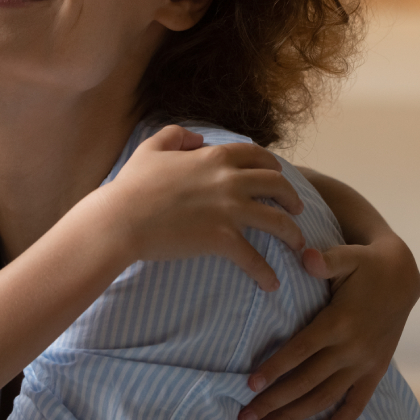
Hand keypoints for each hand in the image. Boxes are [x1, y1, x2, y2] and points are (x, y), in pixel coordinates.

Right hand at [80, 126, 306, 292]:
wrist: (121, 219)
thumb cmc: (132, 186)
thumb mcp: (152, 148)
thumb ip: (176, 134)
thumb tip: (197, 137)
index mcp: (215, 157)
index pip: (257, 156)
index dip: (273, 166)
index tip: (279, 176)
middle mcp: (229, 180)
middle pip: (277, 184)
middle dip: (292, 196)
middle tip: (298, 208)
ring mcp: (228, 210)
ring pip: (277, 221)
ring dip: (292, 233)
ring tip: (298, 244)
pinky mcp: (222, 239)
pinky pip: (254, 258)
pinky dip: (265, 273)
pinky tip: (271, 284)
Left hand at [238, 234, 419, 419]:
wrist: (404, 277)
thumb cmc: (366, 265)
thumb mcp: (348, 256)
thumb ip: (326, 260)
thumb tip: (306, 256)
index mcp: (340, 321)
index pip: (301, 350)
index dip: (275, 367)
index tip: (250, 384)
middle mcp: (352, 348)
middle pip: (307, 381)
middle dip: (274, 401)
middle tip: (243, 417)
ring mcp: (364, 364)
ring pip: (325, 398)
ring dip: (294, 416)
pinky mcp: (375, 372)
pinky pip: (356, 405)